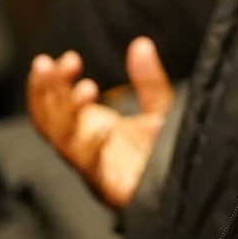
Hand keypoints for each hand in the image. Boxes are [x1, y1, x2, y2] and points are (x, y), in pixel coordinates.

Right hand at [27, 37, 173, 207]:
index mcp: (89, 129)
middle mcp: (84, 147)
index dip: (51, 81)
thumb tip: (141, 44)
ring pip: (61, 139)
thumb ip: (149, 81)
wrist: (188, 194)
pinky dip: (91, 145)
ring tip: (83, 88)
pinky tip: (103, 127)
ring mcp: (92, 168)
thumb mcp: (160, 112)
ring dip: (64, 112)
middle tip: (61, 62)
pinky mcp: (106, 187)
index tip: (66, 58)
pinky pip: (88, 166)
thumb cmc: (168, 157)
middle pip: (48, 118)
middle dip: (49, 89)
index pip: (53, 104)